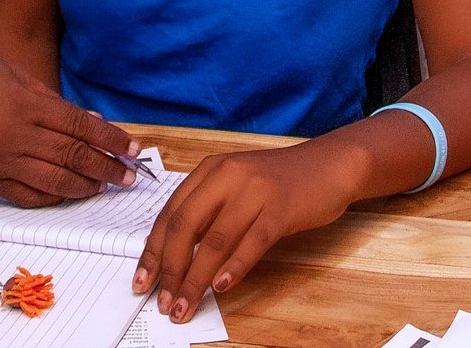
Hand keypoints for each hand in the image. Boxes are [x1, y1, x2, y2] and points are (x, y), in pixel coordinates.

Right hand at [0, 46, 140, 207]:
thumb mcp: (13, 74)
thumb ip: (51, 100)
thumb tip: (88, 119)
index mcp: (26, 105)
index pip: (82, 127)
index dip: (112, 140)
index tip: (132, 147)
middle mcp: (17, 136)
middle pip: (75, 157)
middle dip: (108, 168)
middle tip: (130, 176)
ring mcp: (0, 161)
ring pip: (55, 182)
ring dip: (86, 186)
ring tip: (105, 186)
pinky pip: (26, 196)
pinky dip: (52, 197)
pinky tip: (67, 194)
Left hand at [133, 145, 357, 322]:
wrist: (328, 165)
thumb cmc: (279, 181)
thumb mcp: (236, 185)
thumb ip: (209, 211)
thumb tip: (177, 255)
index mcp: (210, 170)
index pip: (170, 212)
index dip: (153, 249)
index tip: (142, 280)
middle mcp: (227, 176)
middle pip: (185, 226)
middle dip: (169, 268)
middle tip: (162, 301)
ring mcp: (254, 191)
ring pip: (215, 239)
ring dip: (195, 278)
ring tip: (184, 305)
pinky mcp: (281, 209)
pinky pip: (252, 241)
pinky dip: (234, 266)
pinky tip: (222, 287)